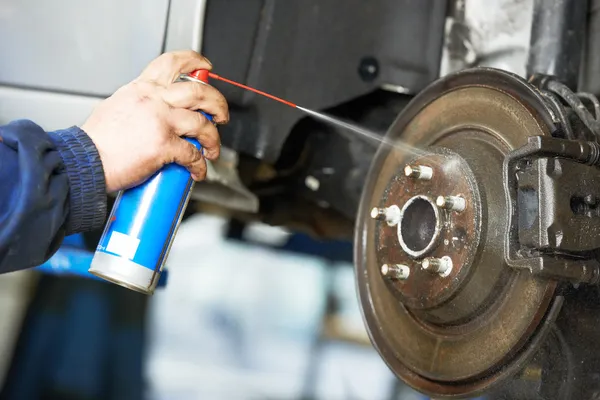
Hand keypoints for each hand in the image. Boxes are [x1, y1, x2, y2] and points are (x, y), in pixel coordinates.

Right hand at [81, 50, 228, 191]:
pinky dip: (200, 165)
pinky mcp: (164, 146)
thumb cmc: (97, 141)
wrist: (84, 160)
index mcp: (142, 89)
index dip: (194, 61)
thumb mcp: (117, 106)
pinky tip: (198, 171)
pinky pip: (193, 154)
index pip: (171, 63)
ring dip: (213, 139)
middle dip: (218, 104)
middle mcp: (154, 100)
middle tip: (221, 116)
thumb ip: (140, 104)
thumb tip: (156, 112)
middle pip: (200, 92)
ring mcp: (161, 122)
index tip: (206, 65)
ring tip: (212, 149)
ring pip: (203, 124)